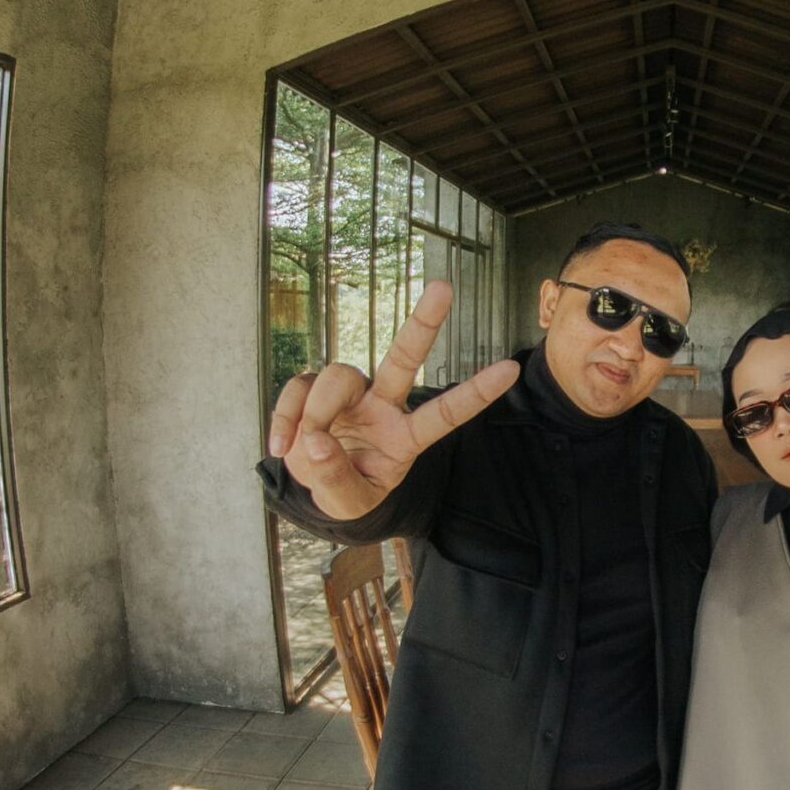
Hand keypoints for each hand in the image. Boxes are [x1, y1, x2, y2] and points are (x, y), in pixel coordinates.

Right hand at [266, 280, 518, 520]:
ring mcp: (350, 394)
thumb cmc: (348, 492)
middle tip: (444, 287)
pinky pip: (298, 390)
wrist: (315, 488)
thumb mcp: (349, 503)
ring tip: (306, 448)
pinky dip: (285, 420)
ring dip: (318, 411)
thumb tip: (315, 442)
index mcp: (405, 436)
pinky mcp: (313, 390)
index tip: (509, 370)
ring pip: (337, 376)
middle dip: (423, 322)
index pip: (445, 413)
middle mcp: (383, 405)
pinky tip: (280, 447)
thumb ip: (336, 479)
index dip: (476, 393)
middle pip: (404, 358)